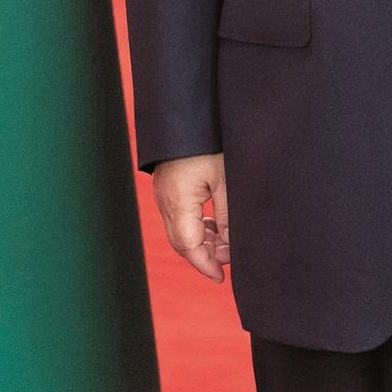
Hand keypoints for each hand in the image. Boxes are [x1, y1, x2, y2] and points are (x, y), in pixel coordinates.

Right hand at [152, 153, 229, 282]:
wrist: (186, 114)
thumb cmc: (208, 143)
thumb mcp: (225, 181)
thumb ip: (226, 217)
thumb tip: (229, 247)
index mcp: (178, 200)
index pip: (188, 246)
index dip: (205, 265)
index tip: (221, 277)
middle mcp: (164, 199)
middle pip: (181, 241)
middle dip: (204, 255)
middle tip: (229, 259)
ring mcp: (162, 192)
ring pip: (179, 229)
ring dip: (201, 240)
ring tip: (224, 241)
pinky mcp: (166, 185)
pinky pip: (177, 216)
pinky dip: (194, 226)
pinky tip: (212, 223)